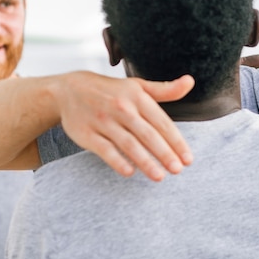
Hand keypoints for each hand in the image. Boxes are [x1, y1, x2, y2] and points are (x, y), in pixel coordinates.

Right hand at [54, 71, 194, 180]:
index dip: (176, 141)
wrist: (69, 89)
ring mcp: (103, 121)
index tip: (188, 158)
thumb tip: (190, 82)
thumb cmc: (112, 91)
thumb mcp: (138, 86)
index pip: (162, 122)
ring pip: (128, 144)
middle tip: (178, 170)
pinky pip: (104, 149)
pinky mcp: (86, 133)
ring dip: (145, 161)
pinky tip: (130, 172)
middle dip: (164, 153)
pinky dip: (117, 161)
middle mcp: (121, 108)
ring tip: (159, 176)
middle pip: (147, 134)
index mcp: (137, 97)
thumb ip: (165, 89)